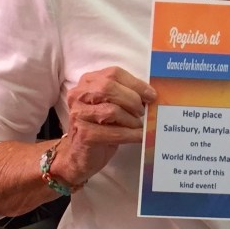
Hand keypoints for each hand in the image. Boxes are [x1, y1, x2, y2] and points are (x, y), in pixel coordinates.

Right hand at [56, 66, 155, 185]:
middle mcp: (78, 95)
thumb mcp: (111, 104)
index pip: (113, 73)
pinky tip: (140, 136)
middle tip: (142, 111)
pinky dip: (131, 134)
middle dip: (132, 99)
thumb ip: (125, 94)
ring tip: (138, 125)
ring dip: (131, 119)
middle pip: (109, 88)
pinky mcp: (83, 134)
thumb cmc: (101, 126)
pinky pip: (113, 132)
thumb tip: (150, 94)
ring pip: (111, 111)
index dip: (135, 83)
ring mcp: (78, 114)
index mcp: (88, 82)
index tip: (151, 94)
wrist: (81, 155)